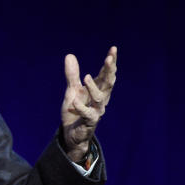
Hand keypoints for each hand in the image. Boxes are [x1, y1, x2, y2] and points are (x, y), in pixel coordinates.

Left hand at [60, 46, 116, 161]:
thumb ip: (72, 75)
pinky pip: (88, 114)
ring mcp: (96, 111)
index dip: (111, 63)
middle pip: (108, 83)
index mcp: (98, 90)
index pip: (107, 74)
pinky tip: (75, 101)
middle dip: (110, 71)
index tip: (113, 49)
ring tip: (86, 77)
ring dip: (94, 87)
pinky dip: (81, 107)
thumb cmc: (75, 111)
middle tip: (109, 58)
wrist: (72, 134)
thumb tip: (70, 55)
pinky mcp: (89, 122)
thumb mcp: (72, 90)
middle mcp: (101, 100)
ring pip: (100, 98)